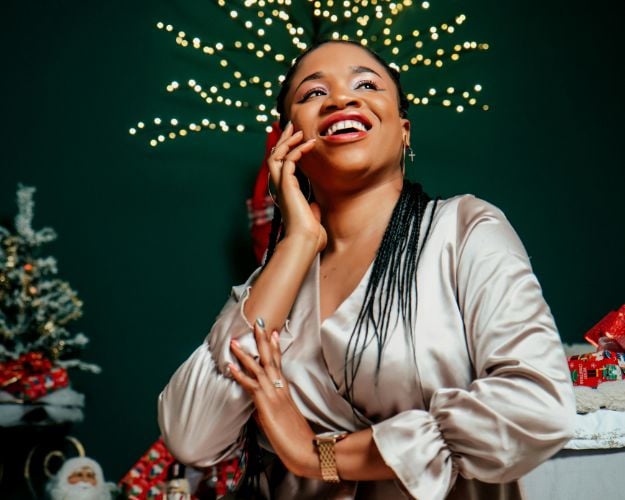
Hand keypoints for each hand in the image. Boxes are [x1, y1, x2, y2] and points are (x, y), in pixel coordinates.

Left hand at [229, 319, 316, 476]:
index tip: (274, 332)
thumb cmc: (296, 437)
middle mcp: (280, 388)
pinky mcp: (266, 403)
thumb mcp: (282, 419)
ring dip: (245, 353)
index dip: (275, 347)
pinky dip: (239, 374)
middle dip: (263, 339)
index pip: (279, 363)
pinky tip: (230, 366)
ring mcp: (273, 394)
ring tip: (235, 341)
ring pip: (258, 367)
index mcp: (285, 390)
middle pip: (270, 358)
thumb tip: (258, 409)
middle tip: (258, 322)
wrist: (305, 449)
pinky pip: (250, 385)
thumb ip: (270, 410)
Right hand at [268, 122, 326, 252]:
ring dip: (287, 141)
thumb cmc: (311, 234)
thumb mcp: (312, 217)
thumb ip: (311, 208)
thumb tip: (314, 206)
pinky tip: (310, 144)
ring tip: (298, 130)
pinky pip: (289, 160)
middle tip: (291, 125)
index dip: (286, 150)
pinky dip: (298, 150)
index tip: (296, 138)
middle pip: (274, 156)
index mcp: (285, 192)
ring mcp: (281, 185)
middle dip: (282, 139)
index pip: (280, 166)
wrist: (307, 240)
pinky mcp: (287, 184)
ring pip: (276, 155)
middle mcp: (279, 187)